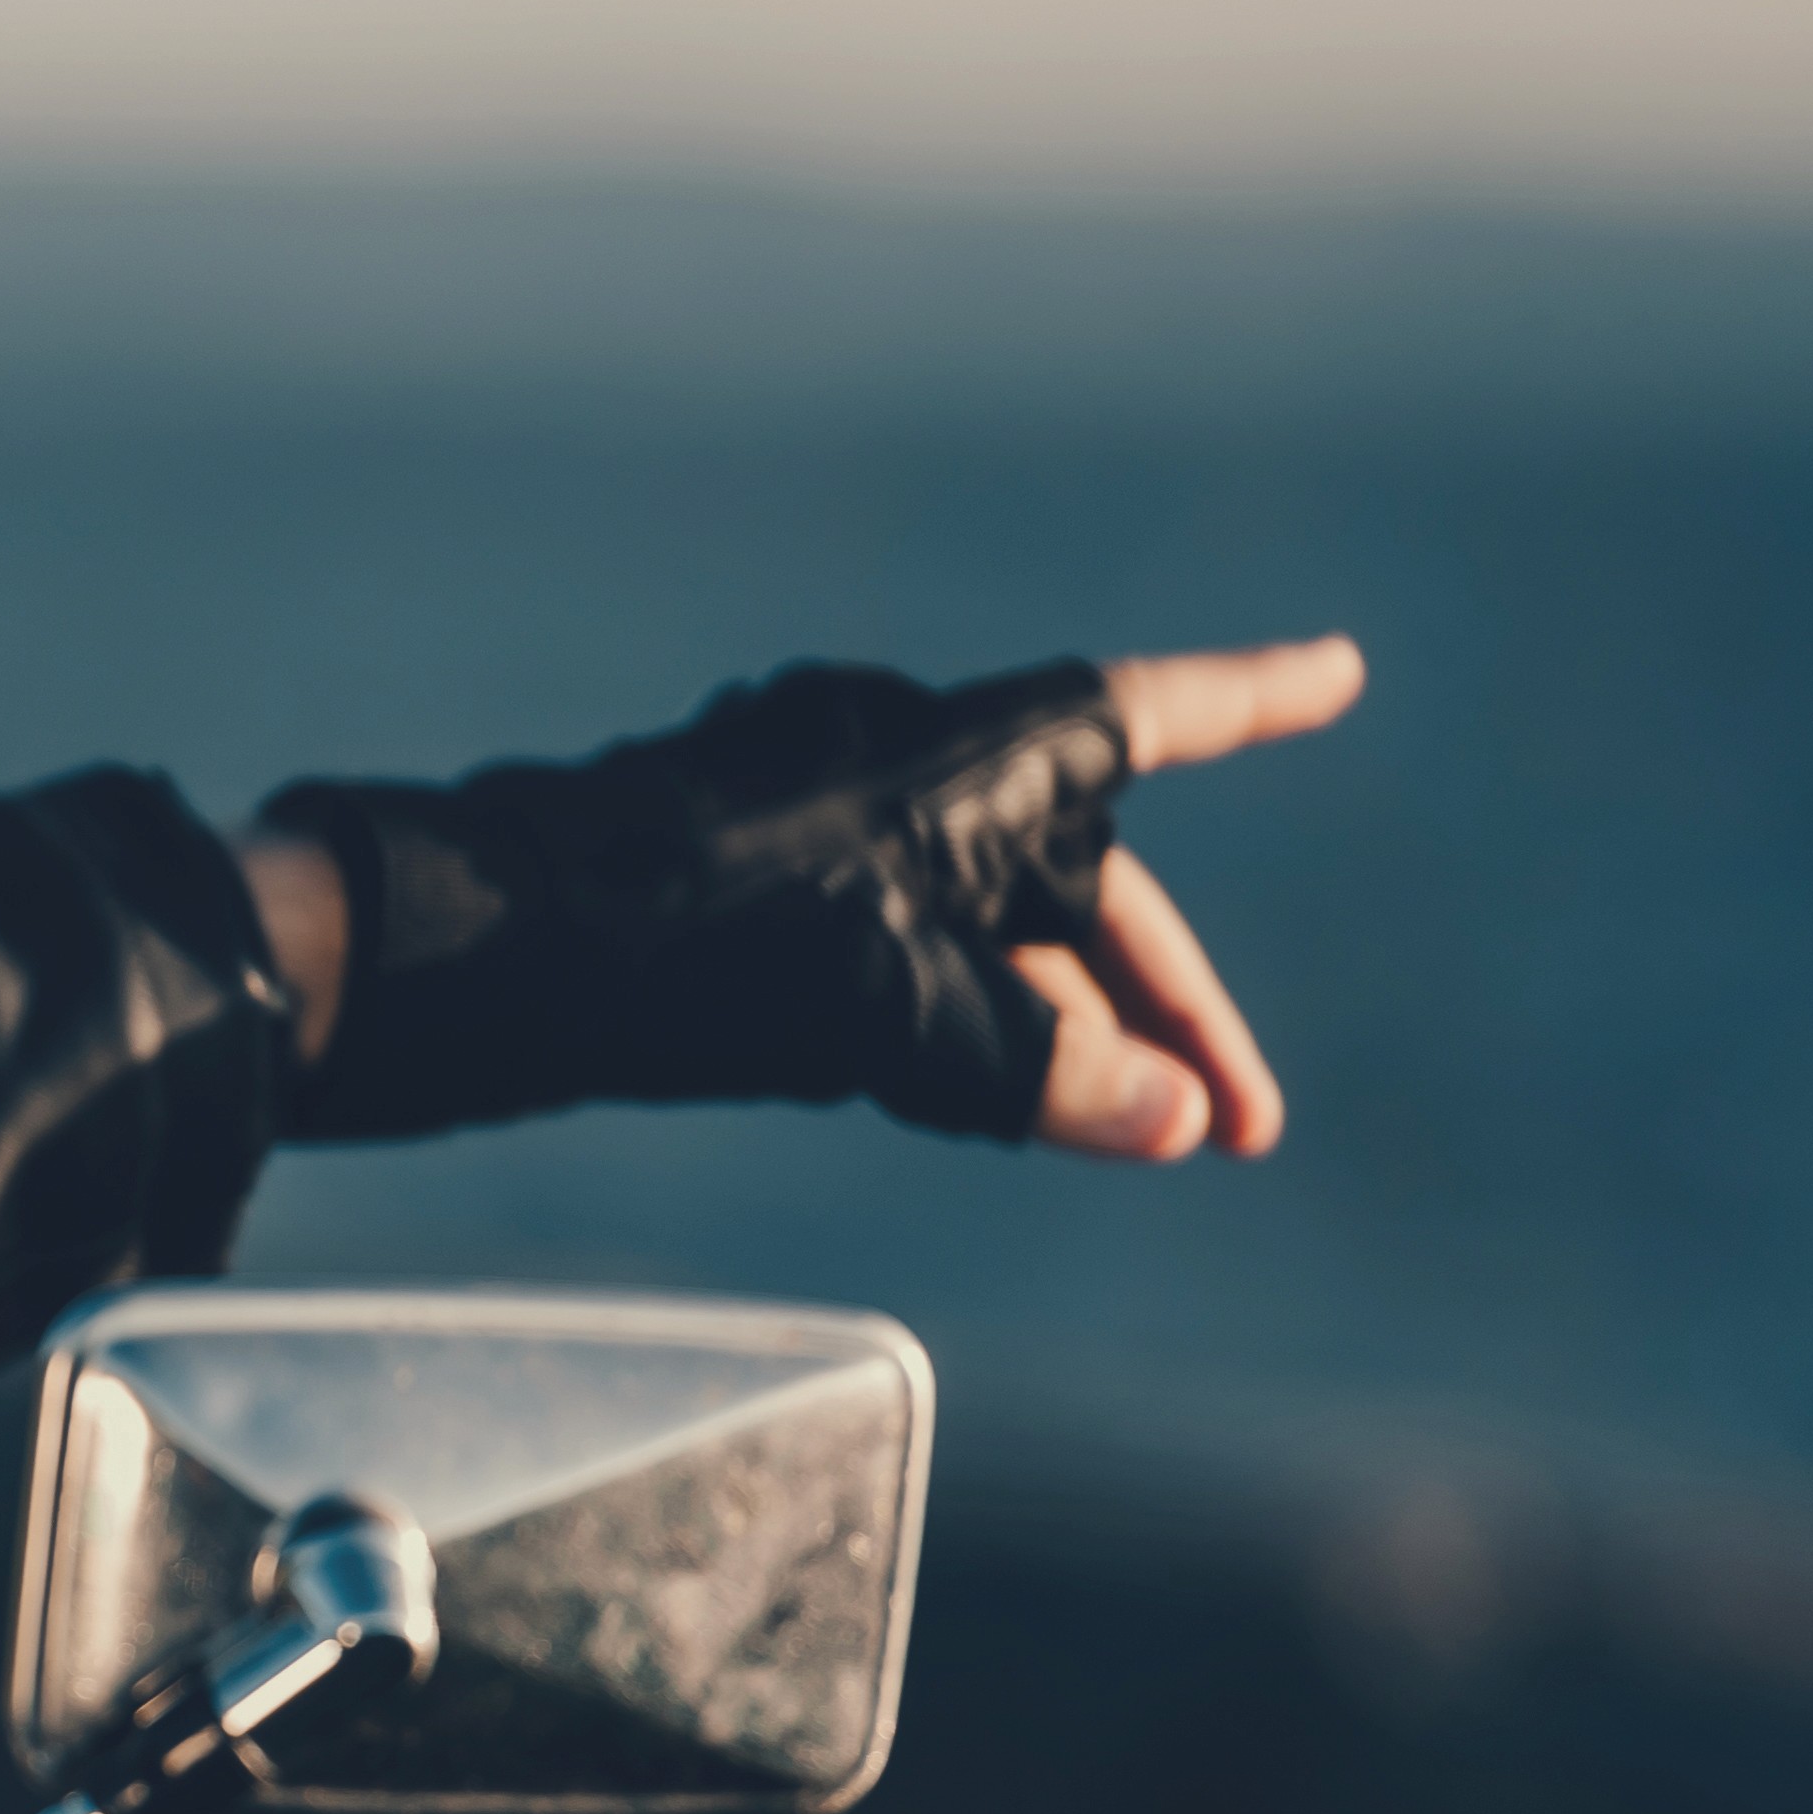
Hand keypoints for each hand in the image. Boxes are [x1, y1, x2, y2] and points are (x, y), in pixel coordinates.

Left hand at [247, 638, 1365, 1152]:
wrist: (469, 954)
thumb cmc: (680, 945)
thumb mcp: (886, 1014)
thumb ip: (1033, 1067)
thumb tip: (1172, 1121)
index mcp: (959, 749)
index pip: (1150, 719)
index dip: (1253, 701)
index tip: (1343, 677)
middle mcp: (902, 769)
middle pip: (1083, 879)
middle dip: (1168, 1007)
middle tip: (1239, 1130)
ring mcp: (824, 835)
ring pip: (991, 933)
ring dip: (1075, 1034)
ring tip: (1157, 1136)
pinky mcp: (756, 911)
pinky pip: (904, 961)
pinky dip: (971, 1029)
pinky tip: (1008, 1100)